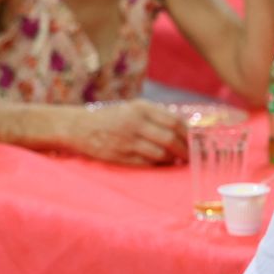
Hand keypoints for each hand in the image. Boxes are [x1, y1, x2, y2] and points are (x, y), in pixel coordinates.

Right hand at [66, 100, 187, 165]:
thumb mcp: (133, 108)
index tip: (194, 140)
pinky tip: (162, 164)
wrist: (80, 127)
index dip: (187, 134)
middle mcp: (136, 123)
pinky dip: (158, 165)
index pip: (174, 121)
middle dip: (184, 150)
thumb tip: (183, 129)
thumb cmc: (111, 117)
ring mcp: (128, 140)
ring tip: (178, 161)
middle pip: (170, 139)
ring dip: (173, 159)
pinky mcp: (121, 156)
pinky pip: (147, 163)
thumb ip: (155, 116)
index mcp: (141, 108)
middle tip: (190, 156)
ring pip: (161, 153)